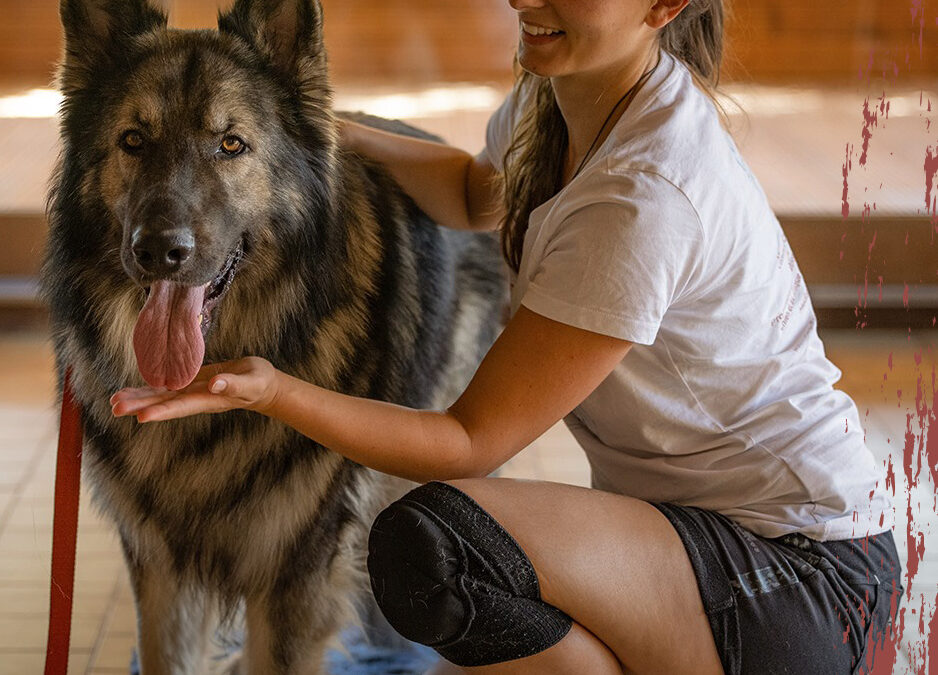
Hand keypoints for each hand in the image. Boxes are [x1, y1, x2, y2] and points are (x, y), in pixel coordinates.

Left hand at [110, 356, 280, 421]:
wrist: (263, 384)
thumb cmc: (260, 383)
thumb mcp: (251, 381)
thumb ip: (233, 384)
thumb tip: (214, 385)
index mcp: (209, 400)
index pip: (181, 407)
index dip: (161, 411)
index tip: (141, 417)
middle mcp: (196, 398)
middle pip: (164, 404)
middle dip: (140, 406)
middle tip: (115, 408)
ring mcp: (192, 391)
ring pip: (161, 396)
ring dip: (139, 399)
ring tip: (115, 401)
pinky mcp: (192, 382)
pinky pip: (167, 386)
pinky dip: (150, 388)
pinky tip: (134, 389)